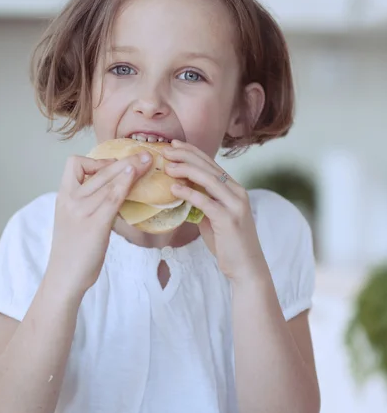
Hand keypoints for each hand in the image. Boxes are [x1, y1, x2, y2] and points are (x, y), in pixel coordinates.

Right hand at [47, 152, 151, 295]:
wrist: (65, 276)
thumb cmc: (72, 251)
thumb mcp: (75, 220)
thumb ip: (88, 203)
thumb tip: (113, 192)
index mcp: (63, 197)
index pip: (73, 164)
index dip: (95, 160)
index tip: (111, 167)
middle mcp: (70, 199)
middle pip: (99, 170)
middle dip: (125, 159)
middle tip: (145, 154)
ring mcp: (81, 210)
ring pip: (109, 180)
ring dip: (132, 167)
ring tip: (149, 161)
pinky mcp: (95, 224)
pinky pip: (113, 197)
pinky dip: (126, 183)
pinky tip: (137, 176)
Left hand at [163, 140, 267, 281]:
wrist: (246, 267)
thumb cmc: (228, 243)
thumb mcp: (214, 218)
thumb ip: (202, 204)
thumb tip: (181, 193)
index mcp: (234, 189)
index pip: (211, 164)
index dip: (192, 152)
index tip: (174, 145)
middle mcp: (237, 193)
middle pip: (209, 167)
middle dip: (186, 156)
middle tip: (166, 150)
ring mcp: (235, 205)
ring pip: (209, 180)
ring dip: (186, 170)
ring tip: (167, 166)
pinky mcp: (229, 219)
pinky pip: (206, 202)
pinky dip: (189, 193)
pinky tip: (174, 188)